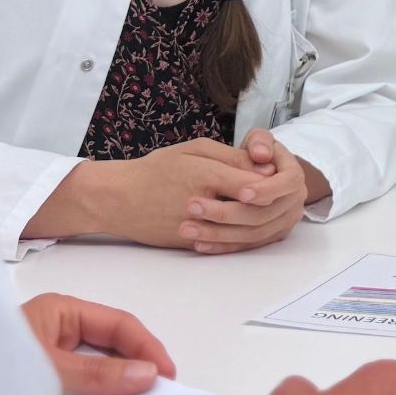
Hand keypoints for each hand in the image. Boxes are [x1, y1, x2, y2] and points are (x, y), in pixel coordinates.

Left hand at [20, 293, 175, 394]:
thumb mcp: (46, 368)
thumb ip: (95, 372)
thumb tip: (149, 374)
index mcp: (61, 311)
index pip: (118, 324)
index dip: (147, 347)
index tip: (167, 376)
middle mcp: (59, 329)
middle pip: (112, 342)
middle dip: (138, 364)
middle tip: (160, 394)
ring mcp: (51, 355)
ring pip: (99, 364)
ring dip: (119, 382)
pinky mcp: (43, 380)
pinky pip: (81, 384)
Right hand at [45, 138, 266, 249]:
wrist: (119, 199)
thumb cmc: (156, 169)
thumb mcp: (192, 151)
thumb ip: (229, 157)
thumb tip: (264, 166)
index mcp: (203, 174)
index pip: (250, 181)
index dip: (267, 180)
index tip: (275, 174)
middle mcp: (201, 202)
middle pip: (250, 208)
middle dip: (268, 202)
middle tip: (276, 194)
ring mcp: (195, 226)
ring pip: (240, 229)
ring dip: (258, 221)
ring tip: (263, 209)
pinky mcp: (190, 243)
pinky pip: (224, 243)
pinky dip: (240, 236)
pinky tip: (247, 226)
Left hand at [177, 129, 318, 254]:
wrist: (265, 176)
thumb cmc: (258, 154)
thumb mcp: (260, 140)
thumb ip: (260, 142)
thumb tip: (261, 155)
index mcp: (294, 177)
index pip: (286, 184)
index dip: (266, 189)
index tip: (241, 192)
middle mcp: (293, 204)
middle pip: (263, 215)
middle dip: (227, 213)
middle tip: (193, 206)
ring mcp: (282, 224)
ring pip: (253, 234)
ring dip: (219, 234)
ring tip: (188, 228)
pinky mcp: (268, 238)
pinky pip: (246, 247)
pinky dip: (223, 246)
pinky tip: (200, 244)